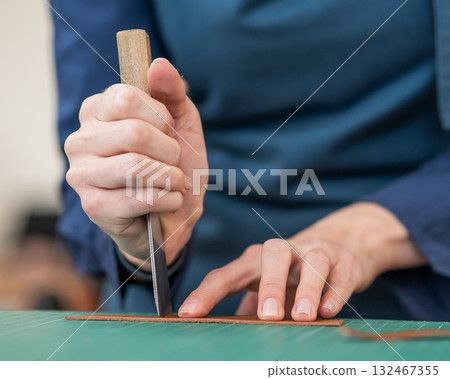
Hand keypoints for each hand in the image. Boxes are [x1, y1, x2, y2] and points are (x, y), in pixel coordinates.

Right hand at [65, 58, 206, 266]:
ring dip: (170, 177)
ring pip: (136, 167)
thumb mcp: (181, 124)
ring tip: (172, 182)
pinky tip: (167, 201)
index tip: (168, 131)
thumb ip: (172, 93)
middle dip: (169, 151)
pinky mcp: (94, 207)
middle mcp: (80, 140)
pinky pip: (140, 197)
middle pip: (134, 132)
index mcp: (96, 113)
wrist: (173, 214)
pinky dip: (168, 200)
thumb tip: (158, 65)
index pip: (127, 98)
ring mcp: (81, 175)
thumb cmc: (174, 165)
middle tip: (173, 162)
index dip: (161, 117)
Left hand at [179, 202, 425, 319]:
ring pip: (312, 262)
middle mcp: (284, 252)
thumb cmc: (291, 274)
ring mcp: (315, 253)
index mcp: (256, 260)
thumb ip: (248, 307)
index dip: (207, 292)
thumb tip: (222, 332)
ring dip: (306, 288)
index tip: (188, 313)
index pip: (228, 273)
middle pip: (272, 254)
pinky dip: (334, 292)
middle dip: (269, 284)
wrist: (338, 248)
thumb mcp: (265, 287)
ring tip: (301, 316)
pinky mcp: (344, 262)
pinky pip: (340, 274)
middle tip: (266, 316)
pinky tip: (328, 311)